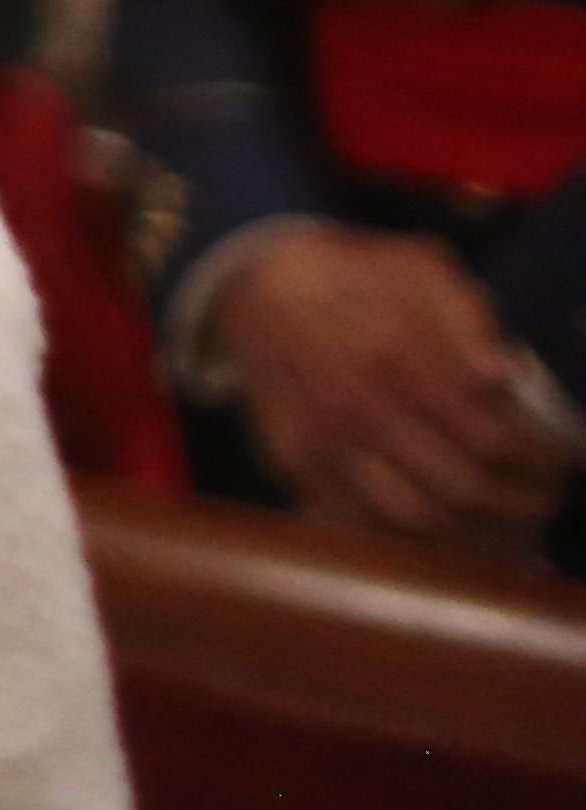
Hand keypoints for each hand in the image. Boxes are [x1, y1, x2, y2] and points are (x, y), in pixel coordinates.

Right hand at [223, 226, 575, 557]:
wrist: (254, 283)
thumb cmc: (353, 273)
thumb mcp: (417, 265)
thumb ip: (466, 314)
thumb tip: (501, 376)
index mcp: (398, 359)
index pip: (494, 439)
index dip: (543, 462)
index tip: (566, 463)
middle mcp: (360, 410)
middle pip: (463, 490)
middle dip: (524, 507)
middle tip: (551, 503)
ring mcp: (324, 444)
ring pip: (415, 522)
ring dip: (478, 538)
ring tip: (514, 533)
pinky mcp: (296, 464)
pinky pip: (361, 526)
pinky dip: (411, 544)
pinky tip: (449, 536)